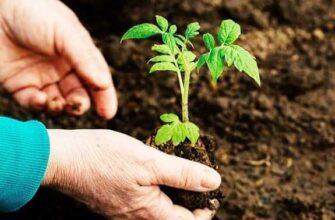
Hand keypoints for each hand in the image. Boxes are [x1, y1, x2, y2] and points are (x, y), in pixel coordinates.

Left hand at [0, 0, 116, 118]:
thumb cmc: (33, 12)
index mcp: (77, 53)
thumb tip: (103, 83)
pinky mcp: (19, 85)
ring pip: (59, 101)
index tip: (108, 113)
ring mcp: (41, 77)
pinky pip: (33, 102)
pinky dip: (38, 105)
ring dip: (61, 107)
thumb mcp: (65, 31)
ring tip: (58, 104)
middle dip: (81, 104)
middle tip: (78, 106)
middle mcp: (62, 67)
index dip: (104, 95)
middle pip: (79, 93)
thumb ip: (84, 58)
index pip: (96, 77)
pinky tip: (39, 99)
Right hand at [43, 130, 221, 219]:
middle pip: (174, 216)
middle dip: (190, 199)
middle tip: (196, 175)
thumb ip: (183, 174)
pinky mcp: (115, 201)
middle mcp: (137, 217)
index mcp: (149, 212)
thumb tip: (214, 182)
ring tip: (177, 170)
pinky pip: (143, 200)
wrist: (63, 158)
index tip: (211, 190)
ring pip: (159, 207)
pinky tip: (153, 170)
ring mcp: (124, 210)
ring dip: (173, 191)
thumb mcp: (149, 162)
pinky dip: (156, 187)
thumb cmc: (104, 158)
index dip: (206, 209)